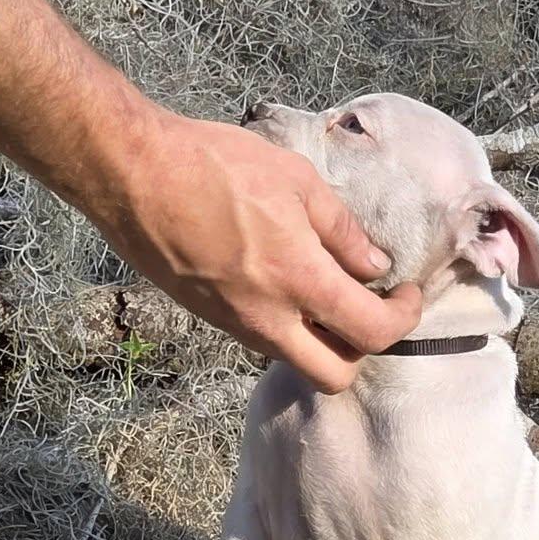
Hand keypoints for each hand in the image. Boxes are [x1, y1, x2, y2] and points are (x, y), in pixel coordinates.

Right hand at [97, 105, 421, 389]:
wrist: (131, 174)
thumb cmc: (212, 164)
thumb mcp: (295, 179)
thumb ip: (341, 230)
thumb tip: (373, 266)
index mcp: (298, 280)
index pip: (372, 332)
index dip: (403, 317)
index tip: (406, 292)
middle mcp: (267, 317)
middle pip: (334, 375)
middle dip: (361, 347)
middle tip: (369, 305)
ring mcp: (233, 323)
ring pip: (295, 359)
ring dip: (322, 338)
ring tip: (327, 288)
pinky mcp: (209, 317)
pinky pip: (263, 339)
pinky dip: (287, 325)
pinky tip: (284, 280)